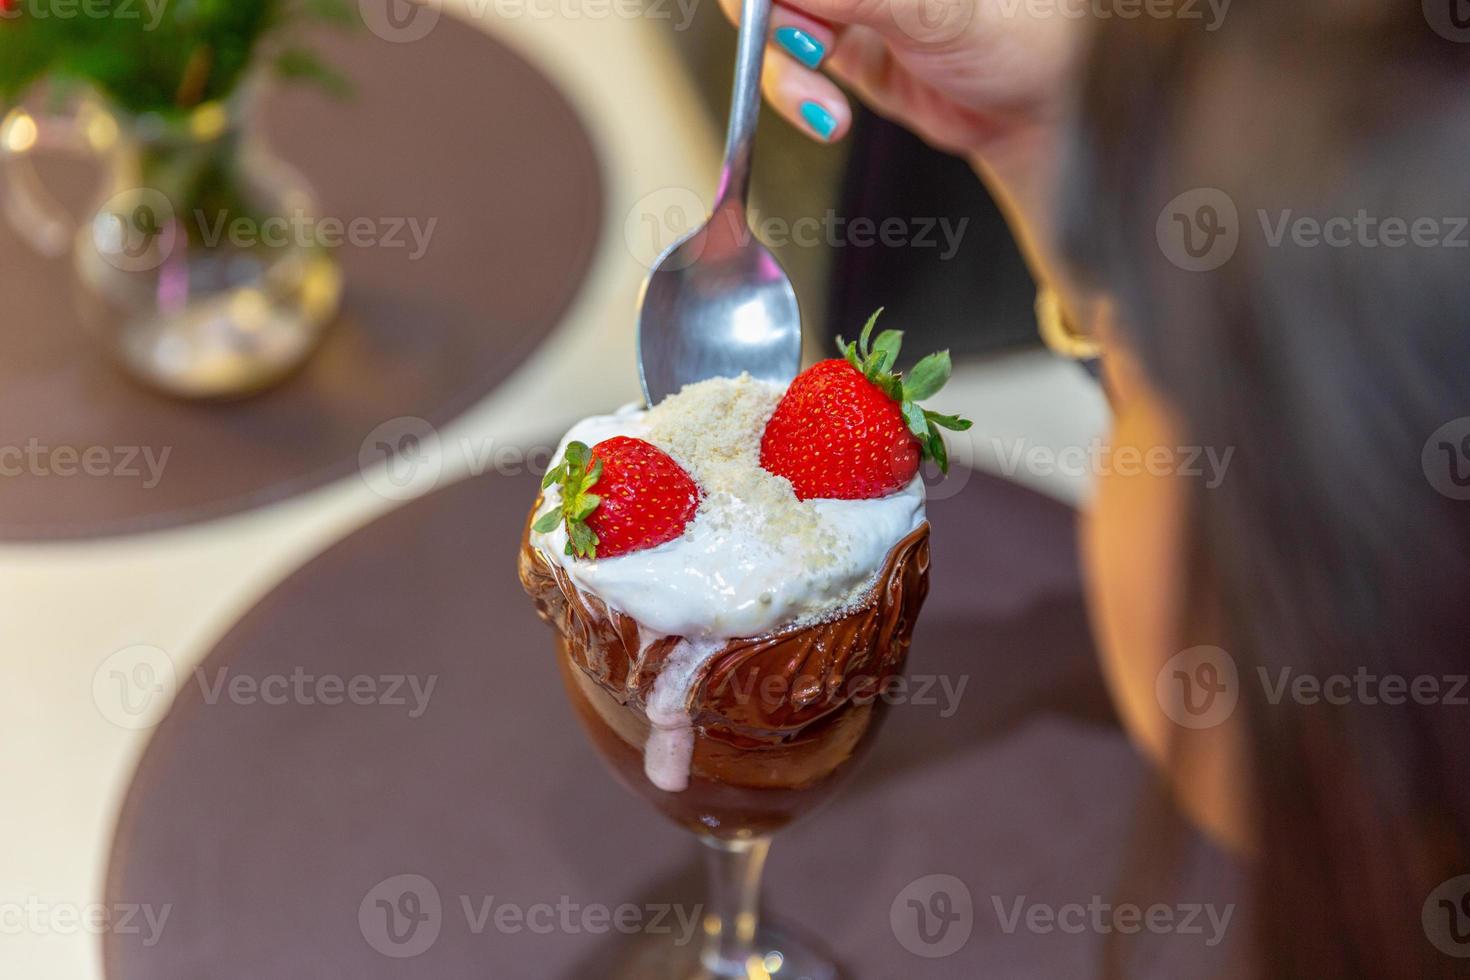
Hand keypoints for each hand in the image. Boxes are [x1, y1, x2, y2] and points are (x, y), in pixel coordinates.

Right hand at [718, 0, 1080, 154]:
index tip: (770, 13)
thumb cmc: (1027, 36)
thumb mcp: (936, 9)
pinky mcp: (845, 46)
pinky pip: (788, 64)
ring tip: (821, 105)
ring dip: (781, 69)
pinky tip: (828, 116)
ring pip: (770, 19)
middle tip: (806, 47)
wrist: (1047, 109)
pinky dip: (795, 95)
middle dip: (769, 18)